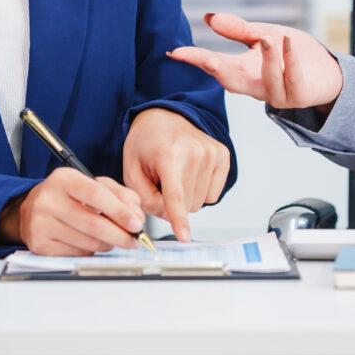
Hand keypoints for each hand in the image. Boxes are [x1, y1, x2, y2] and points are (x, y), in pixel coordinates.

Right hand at [2, 168, 145, 255]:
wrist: (31, 209)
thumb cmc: (66, 195)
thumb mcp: (91, 184)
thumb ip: (118, 194)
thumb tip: (136, 214)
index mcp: (64, 179)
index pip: (96, 194)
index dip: (120, 211)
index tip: (136, 223)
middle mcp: (49, 200)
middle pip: (93, 224)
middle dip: (120, 235)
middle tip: (135, 240)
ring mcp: (41, 223)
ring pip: (88, 242)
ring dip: (109, 244)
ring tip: (114, 239)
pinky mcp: (40, 244)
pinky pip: (77, 253)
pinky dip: (91, 251)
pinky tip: (91, 243)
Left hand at [123, 107, 230, 241]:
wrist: (163, 117)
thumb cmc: (146, 143)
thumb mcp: (131, 170)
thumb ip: (145, 198)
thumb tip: (167, 216)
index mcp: (168, 154)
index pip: (175, 195)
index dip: (179, 219)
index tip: (184, 237)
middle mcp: (194, 152)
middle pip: (188, 203)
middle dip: (173, 203)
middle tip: (162, 181)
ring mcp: (211, 152)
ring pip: (201, 201)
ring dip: (187, 196)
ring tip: (175, 174)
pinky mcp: (222, 155)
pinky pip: (213, 194)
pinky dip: (200, 190)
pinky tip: (190, 174)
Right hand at [168, 12, 343, 111]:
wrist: (328, 71)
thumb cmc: (293, 53)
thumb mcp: (263, 36)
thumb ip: (238, 30)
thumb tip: (208, 17)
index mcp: (245, 72)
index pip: (215, 66)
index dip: (196, 59)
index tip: (176, 51)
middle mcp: (257, 87)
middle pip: (231, 81)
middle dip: (214, 69)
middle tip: (200, 56)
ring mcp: (278, 94)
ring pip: (267, 81)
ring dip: (267, 60)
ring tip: (267, 39)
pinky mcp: (299, 95)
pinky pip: (292, 80)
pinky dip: (289, 62)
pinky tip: (286, 43)